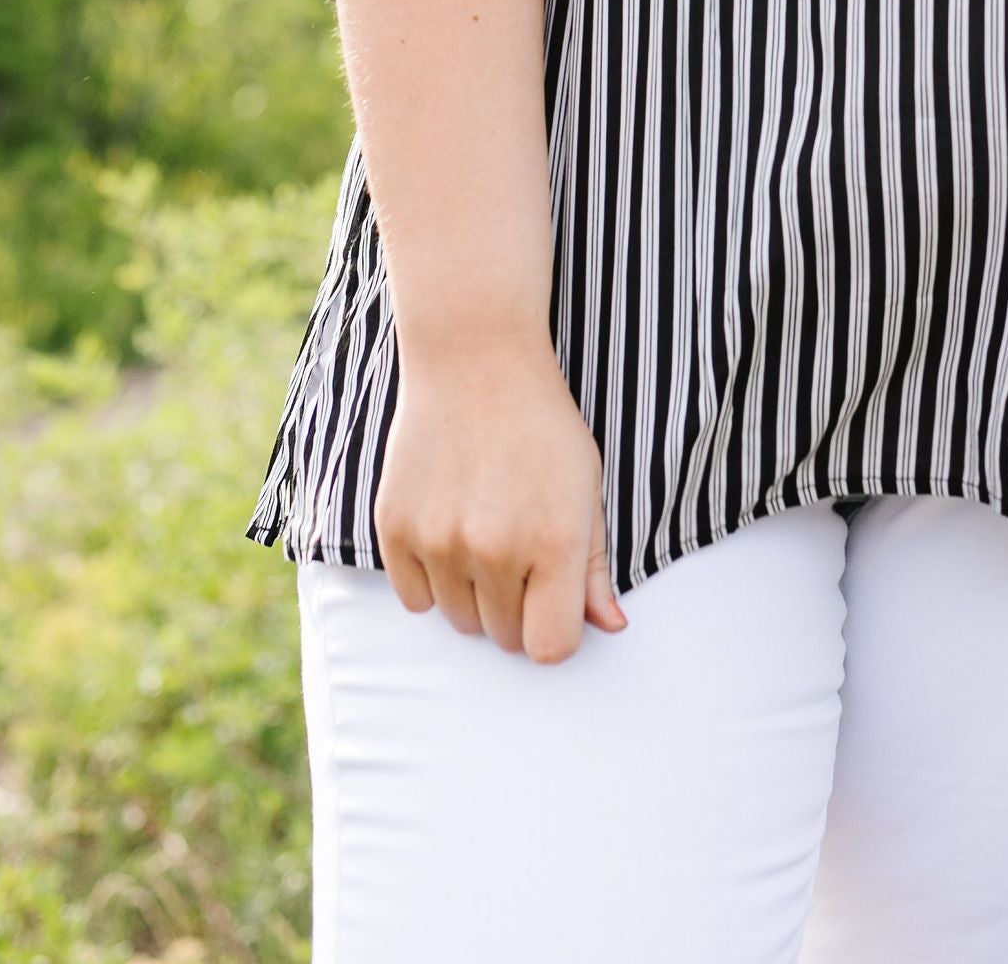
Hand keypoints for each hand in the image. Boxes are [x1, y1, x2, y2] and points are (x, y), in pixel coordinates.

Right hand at [375, 323, 625, 660]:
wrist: (474, 360)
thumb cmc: (540, 423)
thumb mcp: (585, 485)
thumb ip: (595, 565)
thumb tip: (611, 627)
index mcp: (554, 541)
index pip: (550, 648)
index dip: (554, 630)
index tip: (551, 599)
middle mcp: (495, 549)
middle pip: (504, 638)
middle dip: (516, 608)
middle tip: (518, 550)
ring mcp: (440, 541)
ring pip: (458, 620)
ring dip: (473, 594)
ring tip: (483, 532)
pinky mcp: (396, 529)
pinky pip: (413, 599)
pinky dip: (430, 579)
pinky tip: (448, 528)